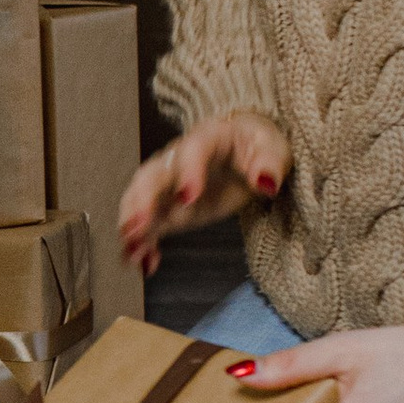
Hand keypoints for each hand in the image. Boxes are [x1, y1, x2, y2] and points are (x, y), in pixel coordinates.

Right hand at [119, 111, 291, 277]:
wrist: (242, 149)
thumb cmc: (254, 146)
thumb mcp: (273, 149)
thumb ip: (270, 164)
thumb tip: (265, 181)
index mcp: (208, 139)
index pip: (194, 151)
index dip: (189, 173)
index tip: (188, 198)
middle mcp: (179, 158)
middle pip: (153, 175)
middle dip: (143, 201)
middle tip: (138, 225)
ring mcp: (169, 183)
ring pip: (140, 198)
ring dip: (132, 224)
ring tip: (130, 249)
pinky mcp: (168, 207)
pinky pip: (148, 224)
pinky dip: (142, 243)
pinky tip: (145, 262)